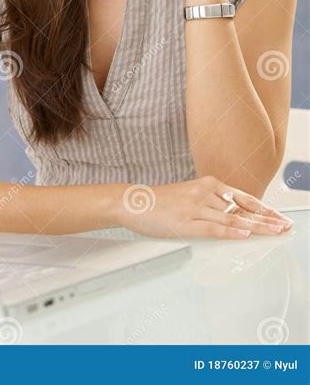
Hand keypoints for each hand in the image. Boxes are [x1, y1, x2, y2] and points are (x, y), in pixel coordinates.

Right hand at [115, 175, 293, 239]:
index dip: (263, 209)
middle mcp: (204, 192)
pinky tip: (243, 233)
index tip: (278, 217)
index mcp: (207, 184)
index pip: (243, 197)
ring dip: (255, 227)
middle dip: (266, 219)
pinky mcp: (185, 221)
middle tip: (284, 226)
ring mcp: (195, 206)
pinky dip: (229, 231)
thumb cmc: (160, 202)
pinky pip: (212, 227)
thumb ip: (211, 204)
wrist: (134, 202)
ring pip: (231, 218)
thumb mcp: (190, 196)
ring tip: (273, 232)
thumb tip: (233, 218)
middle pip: (241, 209)